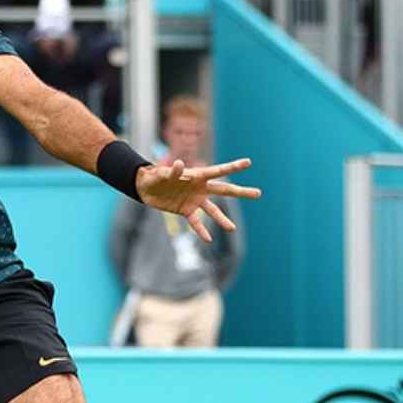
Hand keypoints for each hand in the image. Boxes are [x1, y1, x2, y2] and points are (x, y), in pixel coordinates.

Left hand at [134, 158, 261, 241]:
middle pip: (224, 190)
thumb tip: (178, 164)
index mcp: (196, 175)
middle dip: (241, 192)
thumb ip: (171, 171)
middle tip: (258, 193)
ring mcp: (194, 200)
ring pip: (213, 210)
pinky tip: (208, 240)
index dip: (233, 167)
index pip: (218, 170)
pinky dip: (201, 230)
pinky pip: (196, 222)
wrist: (144, 188)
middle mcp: (200, 187)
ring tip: (232, 229)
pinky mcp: (185, 210)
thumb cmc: (153, 176)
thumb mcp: (160, 174)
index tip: (248, 162)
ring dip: (222, 219)